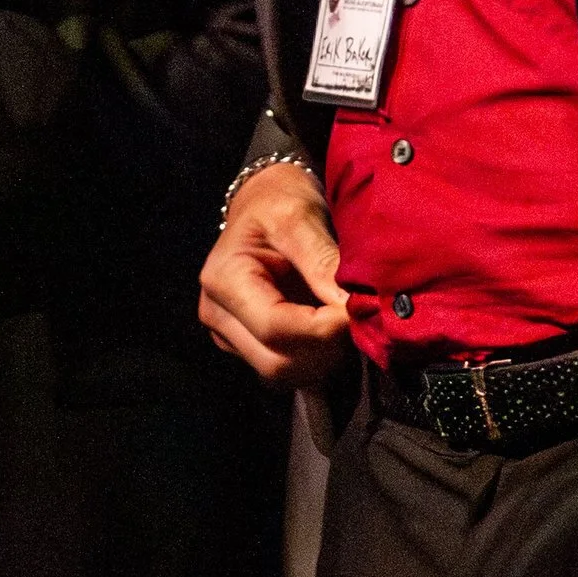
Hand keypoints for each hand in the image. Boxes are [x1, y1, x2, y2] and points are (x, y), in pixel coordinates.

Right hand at [200, 161, 353, 388]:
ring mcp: (229, 336)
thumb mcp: (299, 217)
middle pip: (276, 363)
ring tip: (345, 322)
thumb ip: (323, 262)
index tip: (359, 311)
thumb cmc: (279, 201)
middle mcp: (218, 315)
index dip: (323, 329)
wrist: (264, 201)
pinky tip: (331, 333)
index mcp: (223, 280)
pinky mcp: (247, 346)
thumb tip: (355, 305)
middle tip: (358, 319)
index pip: (274, 327)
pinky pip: (285, 370)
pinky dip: (315, 360)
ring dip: (323, 359)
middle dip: (326, 349)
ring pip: (282, 375)